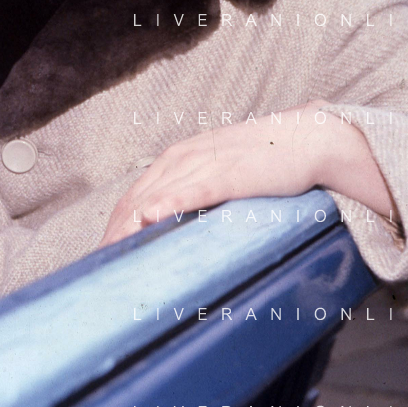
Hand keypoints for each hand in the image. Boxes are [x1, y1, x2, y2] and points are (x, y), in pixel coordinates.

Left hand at [99, 102, 395, 246]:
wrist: (308, 140)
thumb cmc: (265, 161)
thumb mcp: (220, 172)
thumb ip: (196, 191)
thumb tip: (175, 224)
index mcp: (179, 158)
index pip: (134, 194)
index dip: (114, 225)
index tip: (102, 256)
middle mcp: (184, 156)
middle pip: (135, 197)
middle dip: (115, 233)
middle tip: (99, 266)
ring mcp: (205, 162)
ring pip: (156, 194)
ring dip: (131, 225)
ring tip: (113, 252)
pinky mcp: (230, 171)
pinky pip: (194, 188)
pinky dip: (170, 201)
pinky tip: (152, 216)